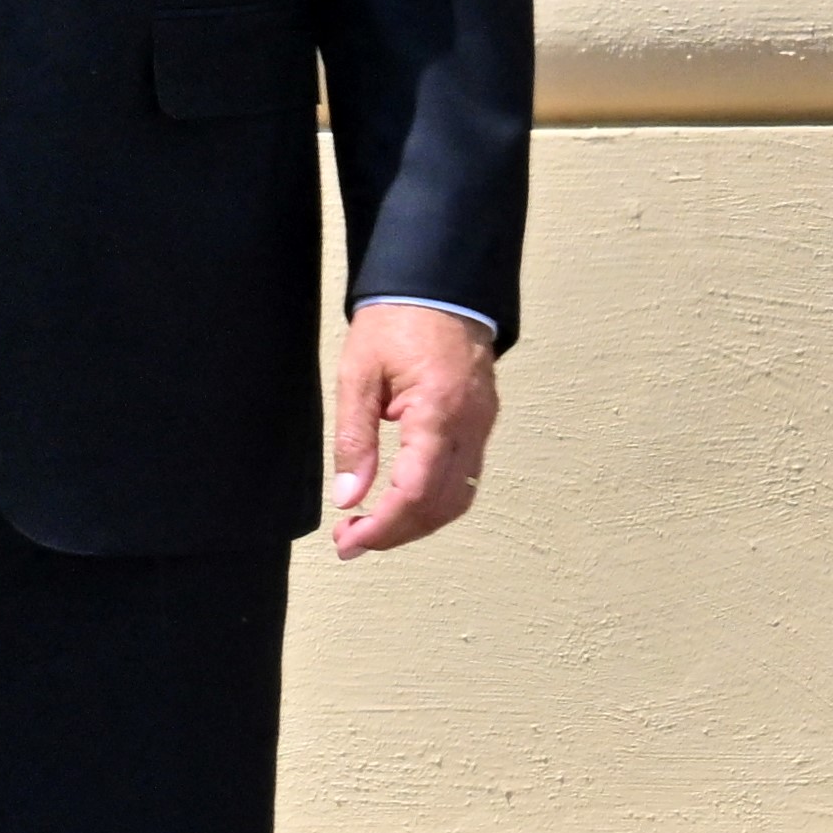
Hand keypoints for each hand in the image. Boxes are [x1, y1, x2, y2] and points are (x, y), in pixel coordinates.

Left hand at [330, 301, 500, 557]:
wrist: (440, 288)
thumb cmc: (396, 323)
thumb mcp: (358, 376)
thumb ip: (354, 438)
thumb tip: (349, 495)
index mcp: (438, 411)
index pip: (417, 490)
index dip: (385, 525)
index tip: (350, 541)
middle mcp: (471, 425)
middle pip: (442, 503)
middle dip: (398, 532)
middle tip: (351, 544)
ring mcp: (483, 426)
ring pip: (459, 496)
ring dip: (417, 522)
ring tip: (371, 530)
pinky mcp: (482, 424)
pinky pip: (465, 477)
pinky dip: (434, 500)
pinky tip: (400, 503)